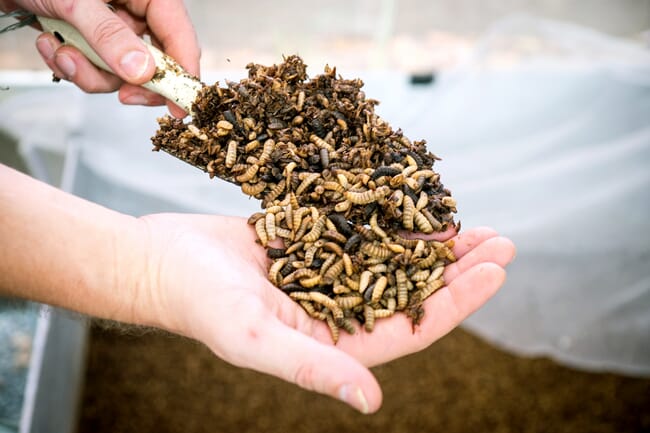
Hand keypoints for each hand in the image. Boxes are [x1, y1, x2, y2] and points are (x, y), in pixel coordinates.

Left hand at [0, 0, 199, 116]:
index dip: (184, 74)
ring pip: (120, 71)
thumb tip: (142, 72)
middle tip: (123, 96)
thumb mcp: (75, 1)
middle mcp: (136, 10)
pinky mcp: (91, 39)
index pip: (180, 36)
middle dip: (129, 80)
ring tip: (61, 51)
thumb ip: (110, 36)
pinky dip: (71, 65)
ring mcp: (113, 26)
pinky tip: (50, 44)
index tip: (180, 107)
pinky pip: (95, 68)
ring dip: (88, 71)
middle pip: (155, 61)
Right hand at [132, 214, 515, 413]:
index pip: (411, 326)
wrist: (160, 259)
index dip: (456, 301)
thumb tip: (373, 400)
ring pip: (393, 260)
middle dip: (458, 269)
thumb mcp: (256, 338)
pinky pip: (363, 231)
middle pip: (411, 291)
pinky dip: (391, 220)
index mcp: (333, 345)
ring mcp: (326, 276)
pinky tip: (417, 205)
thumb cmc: (199, 304)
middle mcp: (336, 313)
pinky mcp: (312, 243)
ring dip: (432, 244)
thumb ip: (314, 367)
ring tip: (472, 223)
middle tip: (502, 243)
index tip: (493, 272)